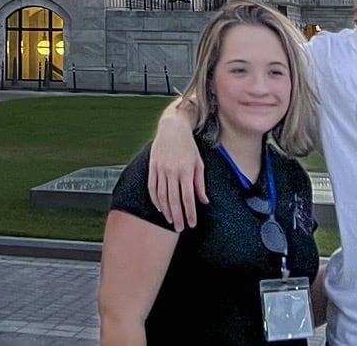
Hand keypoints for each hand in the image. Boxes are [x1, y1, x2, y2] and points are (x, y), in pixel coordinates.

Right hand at [146, 107, 207, 229]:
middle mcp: (172, 171)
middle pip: (174, 200)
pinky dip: (155, 199)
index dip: (190, 213)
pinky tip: (159, 207)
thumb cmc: (188, 146)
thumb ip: (200, 184)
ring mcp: (160, 169)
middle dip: (178, 217)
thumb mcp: (199, 163)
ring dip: (166, 211)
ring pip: (162, 196)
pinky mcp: (152, 167)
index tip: (192, 224)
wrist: (172, 128)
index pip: (188, 198)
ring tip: (171, 221)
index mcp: (186, 171)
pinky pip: (152, 187)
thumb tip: (204, 201)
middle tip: (180, 228)